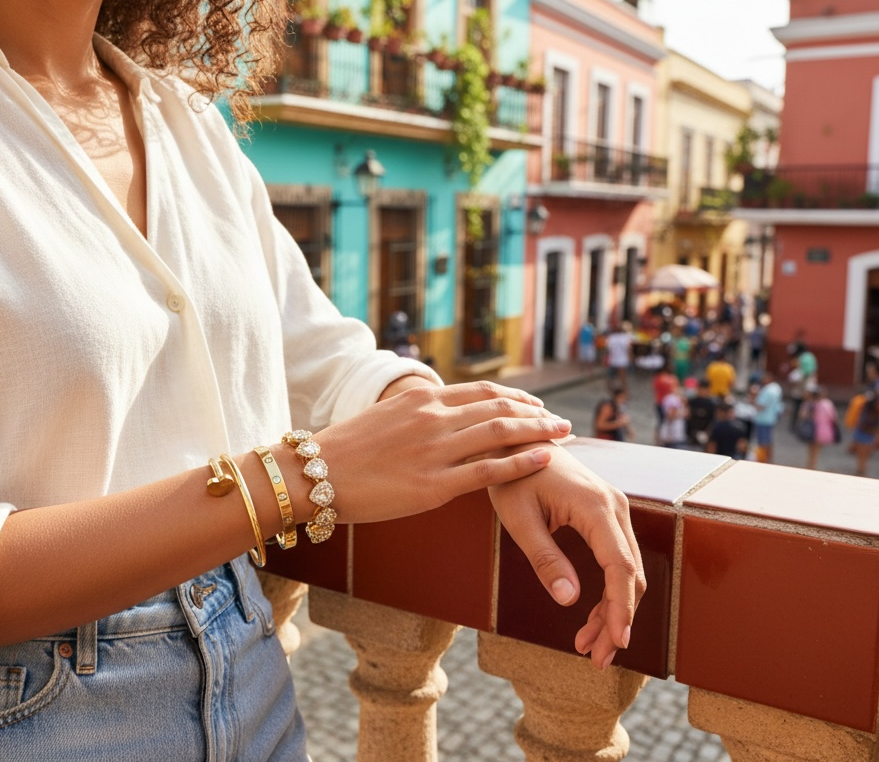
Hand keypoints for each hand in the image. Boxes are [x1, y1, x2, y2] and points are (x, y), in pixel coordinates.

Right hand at [312, 381, 571, 523]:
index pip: (481, 392)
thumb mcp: (383, 417)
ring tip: (564, 436)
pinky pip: (488, 472)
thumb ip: (415, 414)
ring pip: (500, 433)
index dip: (516, 399)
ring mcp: (435, 451)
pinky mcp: (433, 486)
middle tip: (563, 422)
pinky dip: (522, 463)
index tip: (537, 407)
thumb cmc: (344, 451)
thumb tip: (436, 413)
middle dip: (536, 414)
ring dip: (538, 433)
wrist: (313, 474)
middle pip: (499, 408)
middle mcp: (432, 418)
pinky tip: (545, 460)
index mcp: (420, 400)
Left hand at [488, 445, 644, 668]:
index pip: (619, 567)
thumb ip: (544, 559)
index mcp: (595, 507)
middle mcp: (615, 507)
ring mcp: (615, 509)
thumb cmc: (512, 476)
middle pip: (630, 575)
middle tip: (595, 658)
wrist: (516, 440)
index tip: (616, 642)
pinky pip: (617, 559)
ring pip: (627, 571)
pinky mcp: (607, 515)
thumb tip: (569, 599)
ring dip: (612, 611)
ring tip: (587, 646)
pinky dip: (608, 591)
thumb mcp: (518, 519)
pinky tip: (589, 616)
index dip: (620, 608)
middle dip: (616, 620)